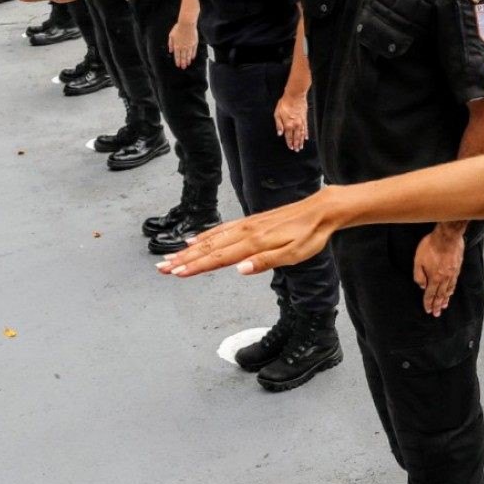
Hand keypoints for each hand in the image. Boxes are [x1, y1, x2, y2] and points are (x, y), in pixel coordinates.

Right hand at [159, 189, 340, 276]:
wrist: (321, 210)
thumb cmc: (310, 235)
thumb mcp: (295, 254)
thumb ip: (266, 262)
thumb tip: (239, 270)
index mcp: (255, 242)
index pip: (219, 257)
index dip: (196, 266)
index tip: (176, 273)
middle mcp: (246, 232)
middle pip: (209, 247)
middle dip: (183, 258)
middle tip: (162, 268)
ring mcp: (247, 225)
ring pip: (211, 238)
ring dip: (189, 249)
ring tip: (170, 257)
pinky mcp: (251, 222)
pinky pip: (221, 229)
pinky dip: (205, 235)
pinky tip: (194, 239)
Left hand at [168, 21, 197, 67]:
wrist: (187, 24)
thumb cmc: (178, 28)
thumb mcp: (171, 35)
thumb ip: (170, 44)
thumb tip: (170, 50)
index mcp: (176, 45)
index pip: (177, 56)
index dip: (177, 61)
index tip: (178, 65)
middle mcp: (183, 47)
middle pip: (183, 57)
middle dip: (183, 63)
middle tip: (183, 67)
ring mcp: (189, 46)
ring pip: (188, 55)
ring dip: (188, 60)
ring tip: (187, 64)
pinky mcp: (194, 43)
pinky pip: (193, 51)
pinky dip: (193, 55)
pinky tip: (192, 58)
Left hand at [274, 90, 308, 151]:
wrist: (295, 96)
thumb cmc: (285, 103)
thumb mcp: (277, 113)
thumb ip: (278, 124)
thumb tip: (279, 133)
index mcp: (288, 124)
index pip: (288, 136)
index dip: (289, 143)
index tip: (290, 148)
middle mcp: (295, 125)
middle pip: (296, 137)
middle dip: (296, 144)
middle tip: (297, 150)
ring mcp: (301, 122)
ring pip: (301, 134)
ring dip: (301, 141)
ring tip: (301, 146)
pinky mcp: (305, 119)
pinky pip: (306, 128)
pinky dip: (306, 134)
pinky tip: (306, 137)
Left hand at [413, 225, 465, 316]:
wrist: (447, 236)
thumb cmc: (431, 246)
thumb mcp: (418, 260)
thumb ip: (419, 275)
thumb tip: (421, 286)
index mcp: (434, 278)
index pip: (430, 294)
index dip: (428, 303)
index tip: (428, 310)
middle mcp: (444, 278)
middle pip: (440, 295)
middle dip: (437, 305)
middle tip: (437, 314)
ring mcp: (452, 273)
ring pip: (448, 290)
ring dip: (445, 299)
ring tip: (444, 306)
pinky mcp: (457, 267)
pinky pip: (454, 282)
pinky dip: (452, 289)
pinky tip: (451, 291)